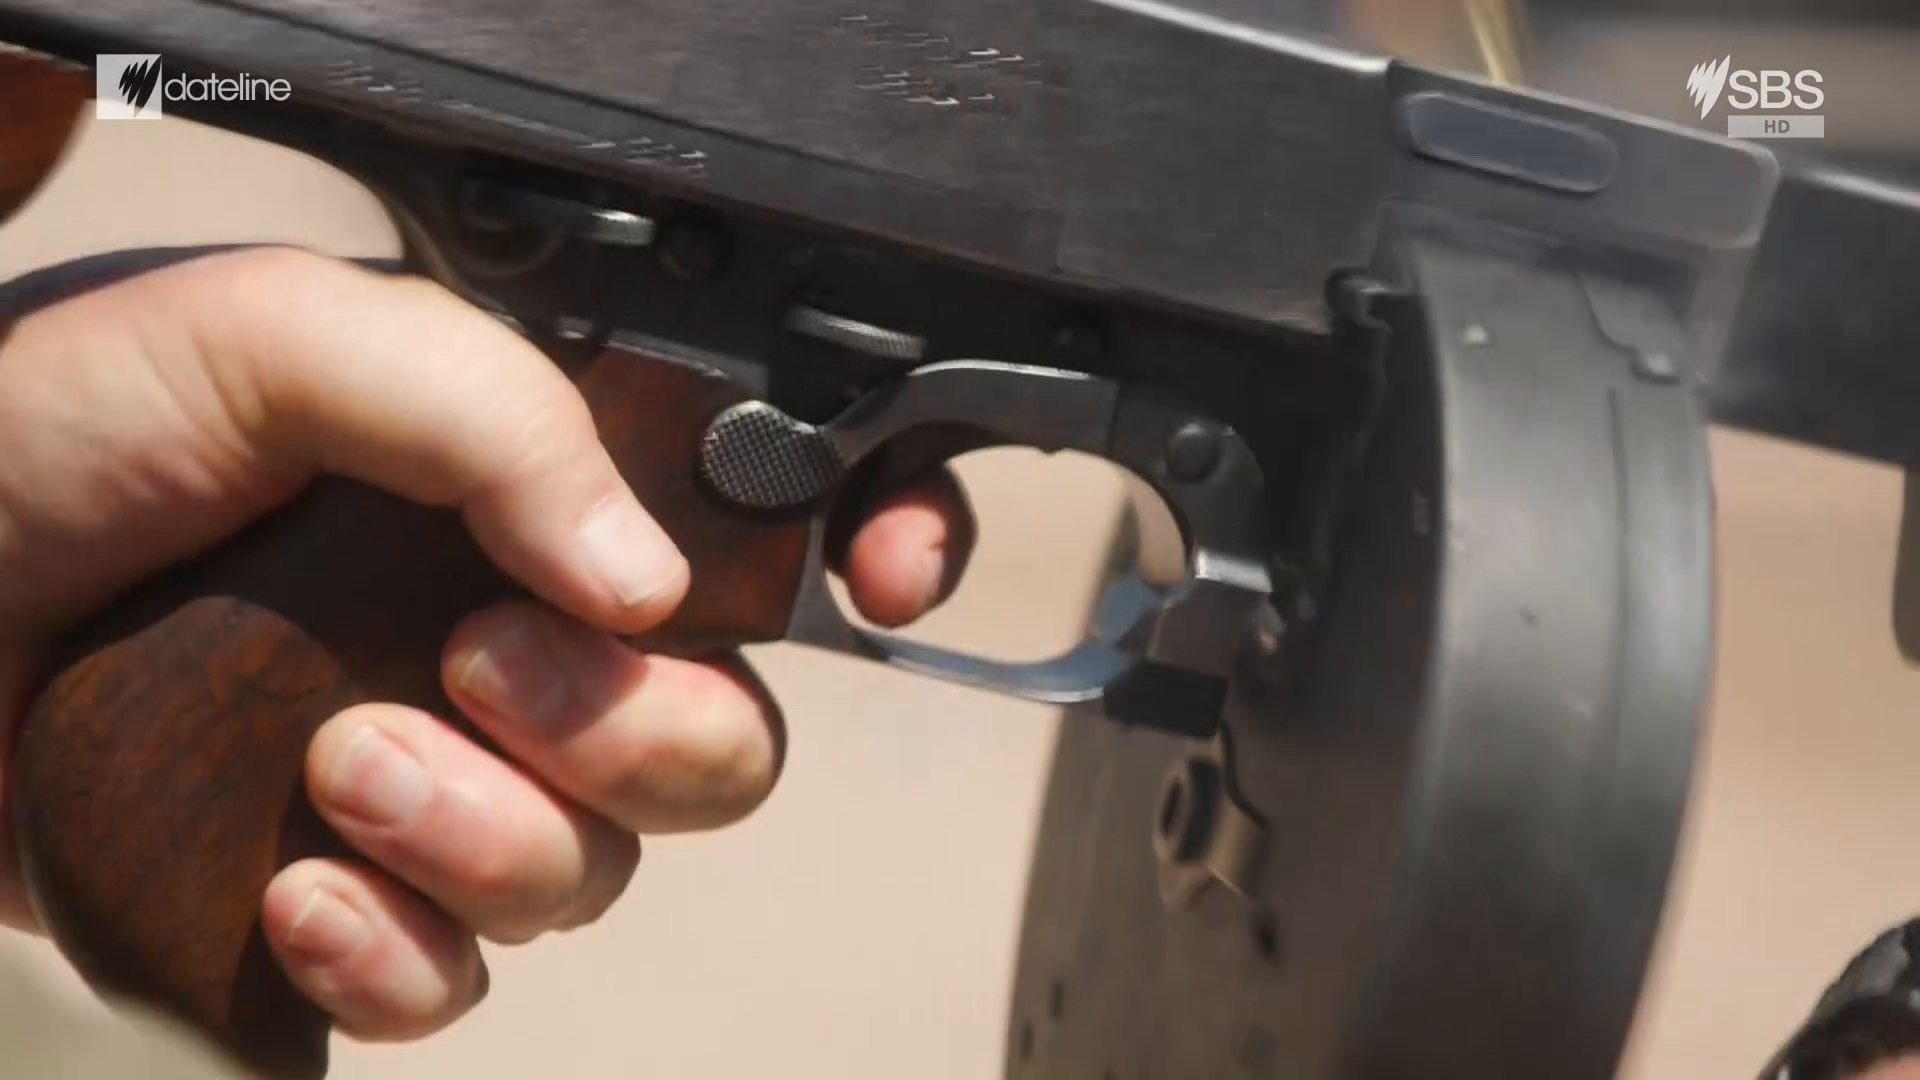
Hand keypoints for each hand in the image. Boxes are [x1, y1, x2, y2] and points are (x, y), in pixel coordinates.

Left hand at [0, 248, 973, 1039]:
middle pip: (726, 738)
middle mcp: (522, 632)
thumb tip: (652, 578)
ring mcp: (447, 776)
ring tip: (341, 768)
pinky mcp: (356, 900)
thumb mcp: (274, 339)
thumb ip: (485, 410)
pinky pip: (465, 978)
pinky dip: (399, 957)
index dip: (876, 545)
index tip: (882, 583)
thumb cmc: (53, 436)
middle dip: (636, 733)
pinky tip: (296, 894)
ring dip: (493, 837)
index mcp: (538, 482)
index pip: (774, 519)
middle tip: (478, 669)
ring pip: (605, 870)